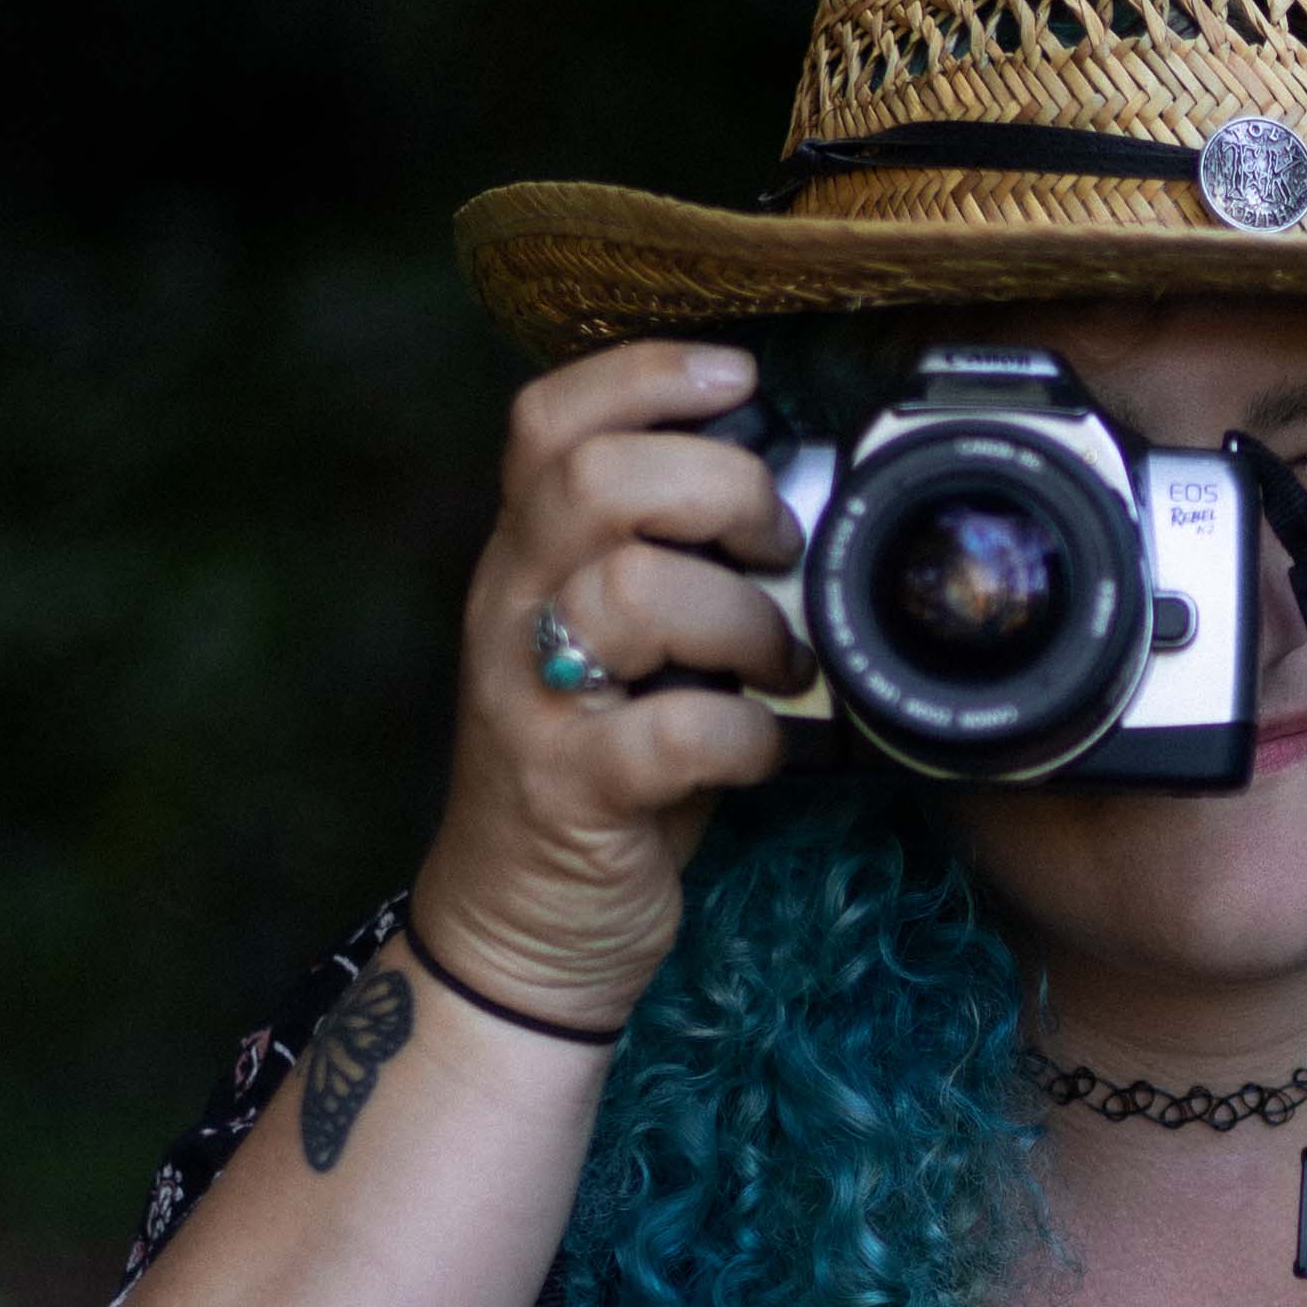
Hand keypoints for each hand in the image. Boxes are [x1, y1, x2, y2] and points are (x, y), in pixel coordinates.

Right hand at [409, 338, 808, 1031]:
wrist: (521, 930)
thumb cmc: (601, 773)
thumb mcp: (623, 652)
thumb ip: (672, 567)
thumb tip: (796, 496)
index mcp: (526, 560)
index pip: (547, 421)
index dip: (644, 376)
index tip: (741, 379)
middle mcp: (509, 612)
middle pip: (593, 478)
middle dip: (719, 489)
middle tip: (777, 549)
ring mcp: (528, 702)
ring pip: (630, 590)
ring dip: (741, 617)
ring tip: (779, 664)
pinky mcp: (568, 793)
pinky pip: (670, 731)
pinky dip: (743, 733)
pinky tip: (760, 749)